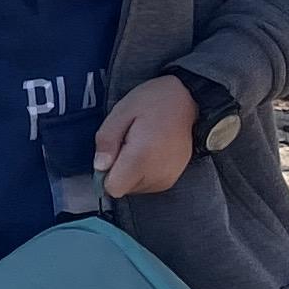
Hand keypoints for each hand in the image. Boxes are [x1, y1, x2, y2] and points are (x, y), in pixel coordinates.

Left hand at [94, 73, 197, 198]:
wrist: (189, 100)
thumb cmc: (155, 101)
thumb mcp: (122, 111)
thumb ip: (106, 140)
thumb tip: (99, 166)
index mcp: (142, 158)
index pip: (113, 188)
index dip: (105, 173)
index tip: (112, 153)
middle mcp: (157, 174)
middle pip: (123, 188)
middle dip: (119, 169)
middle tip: (128, 143)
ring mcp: (167, 179)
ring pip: (134, 187)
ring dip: (131, 170)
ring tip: (141, 144)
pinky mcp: (172, 179)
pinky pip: (147, 184)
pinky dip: (143, 171)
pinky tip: (150, 151)